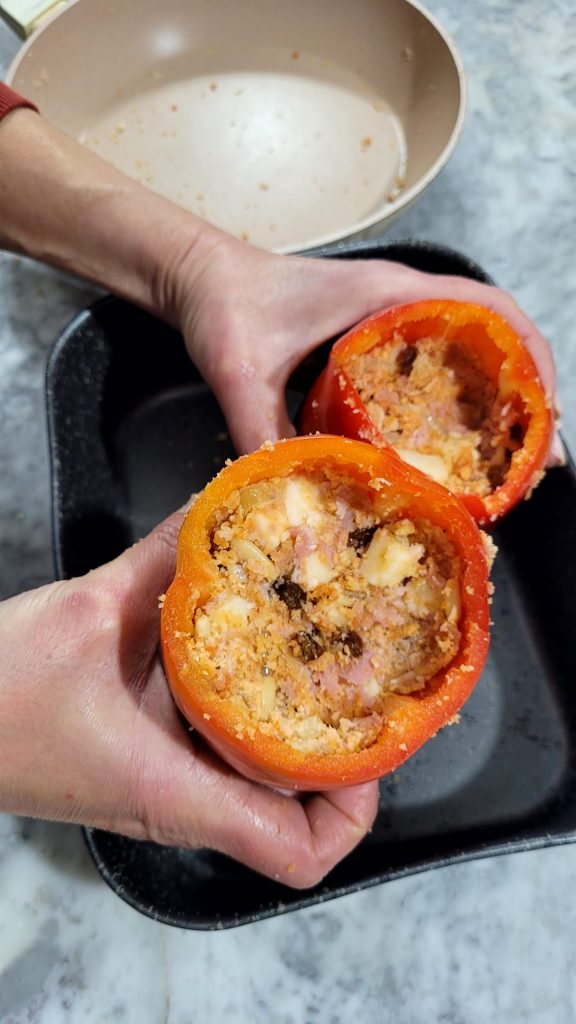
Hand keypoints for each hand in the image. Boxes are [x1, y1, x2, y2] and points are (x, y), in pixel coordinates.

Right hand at [0, 511, 377, 887]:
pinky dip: (248, 710)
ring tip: (323, 656)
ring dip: (298, 731)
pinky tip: (249, 650)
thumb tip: (221, 509)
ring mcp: (165, 789)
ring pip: (263, 785)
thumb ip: (164, 558)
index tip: (365, 738)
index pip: (298, 851)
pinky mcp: (148, 765)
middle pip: (298, 819)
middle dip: (340, 756)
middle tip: (357, 678)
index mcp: (174, 790)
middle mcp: (181, 802)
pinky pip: (221, 751)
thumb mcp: (90, 612)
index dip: (352, 805)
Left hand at [177, 238, 559, 455]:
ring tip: (505, 463)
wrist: (201, 279)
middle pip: (491, 337)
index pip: (486, 307)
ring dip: (494, 402)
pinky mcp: (370, 343)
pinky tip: (448, 452)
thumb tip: (293, 500)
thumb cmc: (225, 304)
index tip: (544, 407)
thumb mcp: (242, 372)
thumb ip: (262, 433)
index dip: (529, 352)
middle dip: (524, 393)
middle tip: (531, 459)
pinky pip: (430, 370)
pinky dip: (453, 406)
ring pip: (465, 356)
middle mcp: (398, 302)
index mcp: (386, 293)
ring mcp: (387, 321)